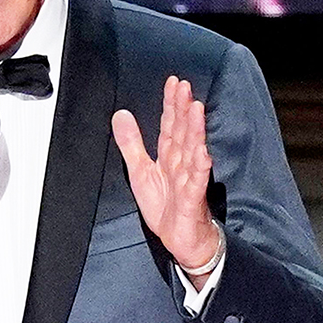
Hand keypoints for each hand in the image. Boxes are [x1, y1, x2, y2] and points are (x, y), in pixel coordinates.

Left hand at [112, 75, 218, 281]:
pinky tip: (202, 152)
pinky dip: (200, 166)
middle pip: (182, 132)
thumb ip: (131, 144)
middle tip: (183, 87)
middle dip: (182, 109)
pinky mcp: (193, 198)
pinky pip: (197, 180)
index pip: (170, 125)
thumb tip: (121, 115)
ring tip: (195, 109)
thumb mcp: (139, 172)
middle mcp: (181, 164)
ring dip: (195, 130)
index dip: (170, 104)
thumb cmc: (166, 208)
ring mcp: (189, 179)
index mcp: (168, 157)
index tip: (173, 83)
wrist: (180, 239)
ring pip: (192, 151)